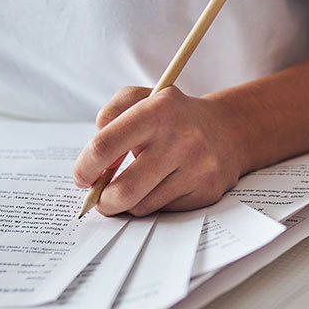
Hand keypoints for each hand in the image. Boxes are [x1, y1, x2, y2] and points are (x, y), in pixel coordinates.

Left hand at [73, 86, 246, 215]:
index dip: (85, 168)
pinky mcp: (207, 190)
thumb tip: (95, 158)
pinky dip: (153, 204)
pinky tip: (159, 188)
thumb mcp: (142, 97)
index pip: (104, 146)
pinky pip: (164, 210)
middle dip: (104, 201)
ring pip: (143, 206)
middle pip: (124, 189)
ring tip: (130, 189)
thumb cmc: (173, 116)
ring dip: (128, 204)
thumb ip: (110, 114)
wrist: (227, 130)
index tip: (82, 178)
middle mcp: (181, 139)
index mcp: (158, 110)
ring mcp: (197, 167)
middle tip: (100, 199)